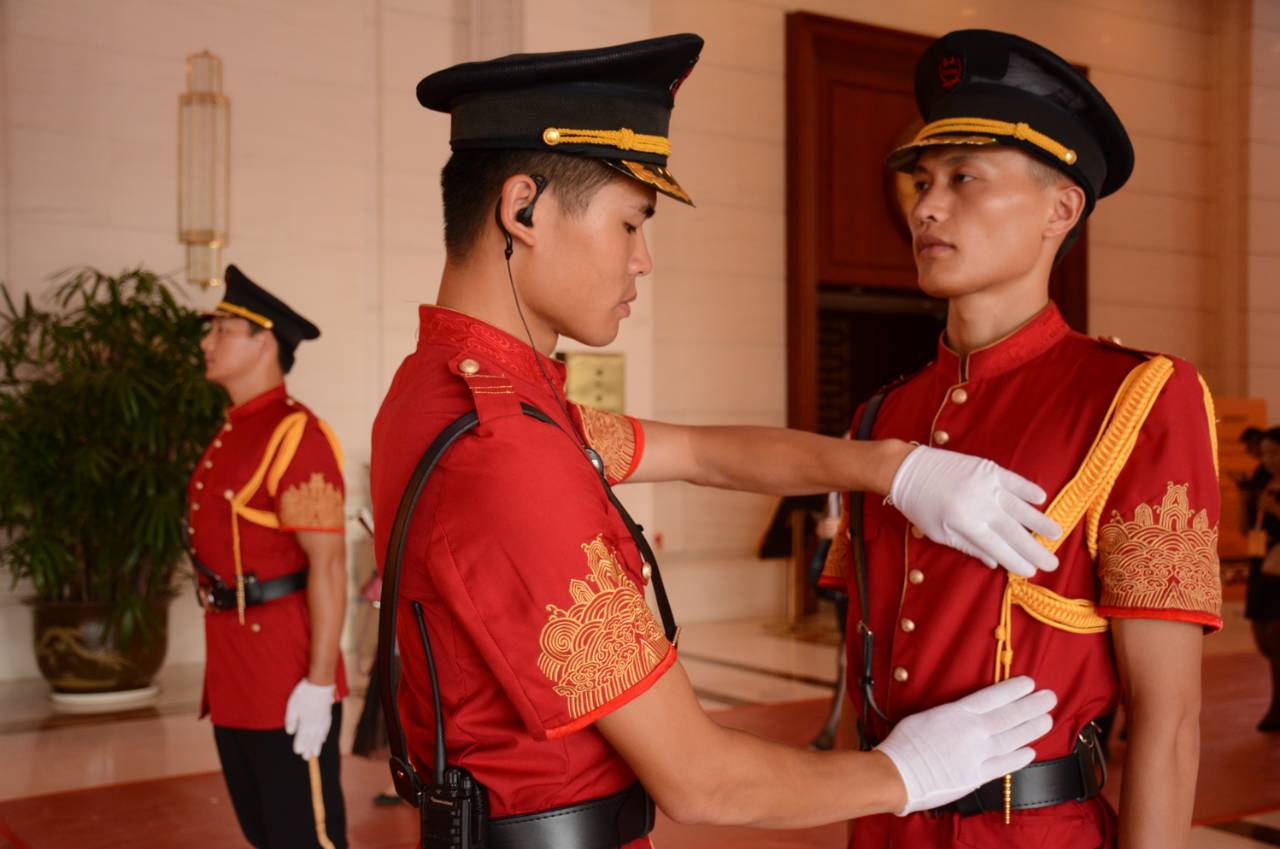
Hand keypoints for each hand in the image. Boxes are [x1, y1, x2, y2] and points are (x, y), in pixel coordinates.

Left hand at [285, 678, 335, 759]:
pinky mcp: (327, 715)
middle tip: (305, 758)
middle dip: (308, 749)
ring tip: (315, 753)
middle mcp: (315, 724)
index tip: (298, 752)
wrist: (321, 683)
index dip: (299, 745)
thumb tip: (290, 732)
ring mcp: (323, 720)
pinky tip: (323, 739)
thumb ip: (291, 720)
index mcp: (306, 723)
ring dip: (317, 745)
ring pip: (320, 736)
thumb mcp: (292, 706)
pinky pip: (326, 730)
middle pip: (312, 740)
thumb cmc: (304, 694)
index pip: (302, 738)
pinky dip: (324, 736)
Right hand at [876, 676, 1055, 814]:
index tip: (1029, 683)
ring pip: (1012, 739)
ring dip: (1032, 729)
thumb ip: (949, 715)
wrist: (898, 774)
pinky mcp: (976, 776)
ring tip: (1047, 721)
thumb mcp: (925, 717)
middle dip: (1032, 706)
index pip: (993, 697)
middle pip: (1009, 716)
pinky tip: (1031, 752)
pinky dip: (1019, 758)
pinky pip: (1004, 766)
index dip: (1014, 689)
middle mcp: (972, 732)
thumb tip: (961, 714)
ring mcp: (977, 755)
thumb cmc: (904, 744)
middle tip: (1050, 698)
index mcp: (958, 713)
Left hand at [888, 446, 1062, 576]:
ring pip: (1019, 506)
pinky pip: (1013, 479)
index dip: (1016, 561)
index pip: (998, 547)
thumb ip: (969, 546)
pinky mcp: (986, 468)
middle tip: (1053, 563)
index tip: (1032, 573)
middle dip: (1034, 549)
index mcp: (965, 523)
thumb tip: (995, 562)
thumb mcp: (938, 533)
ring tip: (1057, 534)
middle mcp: (979, 504)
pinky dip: (1028, 489)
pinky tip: (1041, 499)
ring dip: (1039, 521)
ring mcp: (985, 484)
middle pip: (1013, 531)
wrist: (907, 469)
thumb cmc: (920, 506)